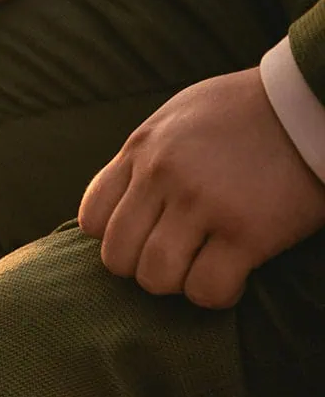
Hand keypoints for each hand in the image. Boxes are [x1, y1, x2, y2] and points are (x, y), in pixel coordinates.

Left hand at [78, 68, 324, 307]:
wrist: (313, 101)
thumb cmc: (249, 112)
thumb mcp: (180, 117)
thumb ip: (146, 156)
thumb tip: (122, 200)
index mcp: (142, 149)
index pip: (92, 218)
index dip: (117, 237)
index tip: (147, 236)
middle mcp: (162, 176)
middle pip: (118, 257)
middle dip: (144, 267)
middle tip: (178, 258)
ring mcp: (202, 204)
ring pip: (156, 278)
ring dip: (179, 284)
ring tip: (205, 267)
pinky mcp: (247, 232)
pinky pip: (207, 289)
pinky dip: (217, 295)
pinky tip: (235, 278)